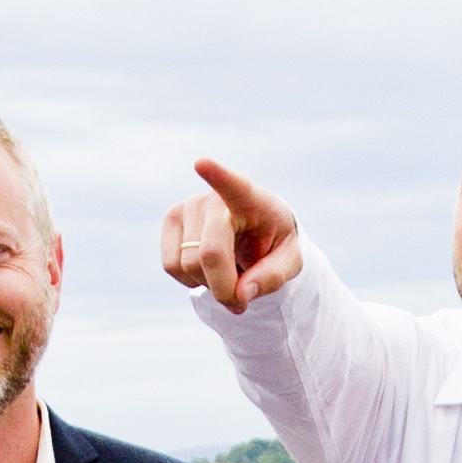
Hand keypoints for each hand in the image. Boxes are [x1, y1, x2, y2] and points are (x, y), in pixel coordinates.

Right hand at [157, 159, 303, 315]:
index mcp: (251, 199)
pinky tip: (206, 269)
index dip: (217, 175)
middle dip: (225, 289)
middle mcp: (214, 197)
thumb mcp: (290, 262)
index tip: (202, 163)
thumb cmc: (273, 243)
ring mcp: (189, 205)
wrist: (254, 233)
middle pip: (210, 255)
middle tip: (241, 299)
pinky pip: (171, 266)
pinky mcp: (171, 218)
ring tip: (226, 273)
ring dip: (209, 284)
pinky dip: (189, 280)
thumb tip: (241, 293)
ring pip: (188, 265)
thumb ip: (273, 277)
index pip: (234, 186)